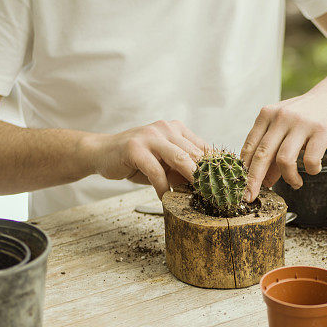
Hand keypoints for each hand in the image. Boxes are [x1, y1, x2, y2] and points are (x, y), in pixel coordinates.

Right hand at [90, 120, 205, 197]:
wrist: (101, 153)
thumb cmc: (135, 160)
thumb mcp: (163, 164)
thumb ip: (181, 171)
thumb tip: (204, 188)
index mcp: (176, 130)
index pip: (203, 147)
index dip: (215, 167)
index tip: (224, 185)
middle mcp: (165, 129)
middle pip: (195, 153)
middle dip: (206, 176)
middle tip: (214, 196)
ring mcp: (150, 136)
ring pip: (180, 158)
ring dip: (191, 179)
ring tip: (198, 196)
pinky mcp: (135, 148)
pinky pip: (156, 171)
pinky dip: (162, 187)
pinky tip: (164, 198)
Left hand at [240, 89, 326, 201]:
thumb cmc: (306, 115)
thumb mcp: (284, 128)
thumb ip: (273, 151)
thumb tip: (265, 181)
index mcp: (266, 116)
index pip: (249, 147)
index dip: (243, 171)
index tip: (240, 190)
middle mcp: (281, 118)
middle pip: (262, 155)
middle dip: (254, 181)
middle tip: (252, 197)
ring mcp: (301, 123)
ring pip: (284, 160)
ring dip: (289, 178)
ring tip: (296, 183)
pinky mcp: (321, 130)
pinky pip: (310, 160)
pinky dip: (311, 170)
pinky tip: (314, 169)